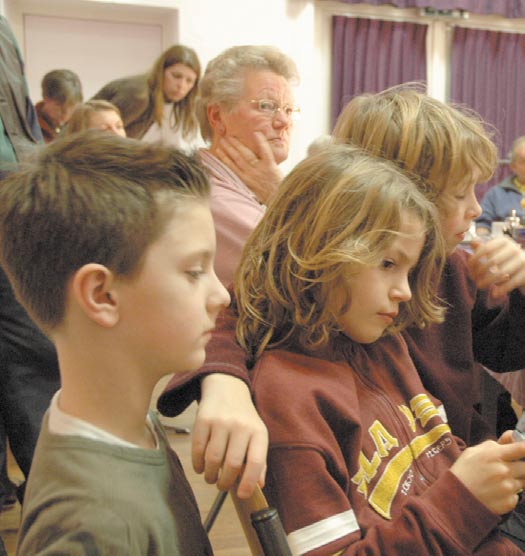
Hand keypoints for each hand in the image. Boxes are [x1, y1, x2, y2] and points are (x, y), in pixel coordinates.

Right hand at [192, 374, 267, 498]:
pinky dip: (198, 464)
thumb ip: (259, 460)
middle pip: (232, 464)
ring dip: (210, 475)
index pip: (256, 461)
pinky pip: (197, 449)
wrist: (226, 388)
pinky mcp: (203, 419)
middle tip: (222, 486)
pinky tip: (201, 466)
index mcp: (258, 432)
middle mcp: (241, 426)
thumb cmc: (243, 418)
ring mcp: (221, 422)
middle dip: (225, 483)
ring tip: (211, 477)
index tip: (242, 495)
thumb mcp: (257, 435)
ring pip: (213, 459)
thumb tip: (258, 486)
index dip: (248, 482)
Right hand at [215, 132, 282, 204]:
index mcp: (244, 180)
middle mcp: (249, 174)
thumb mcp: (254, 193)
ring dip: (236, 145)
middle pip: (236, 158)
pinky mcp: (270, 166)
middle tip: (222, 140)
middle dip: (228, 148)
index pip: (231, 166)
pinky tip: (256, 133)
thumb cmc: (268, 198)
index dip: (223, 157)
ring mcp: (259, 169)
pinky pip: (264, 152)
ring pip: (245, 154)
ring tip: (230, 137)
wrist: (279, 200)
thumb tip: (241, 176)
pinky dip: (260, 142)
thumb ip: (247, 183)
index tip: (217, 150)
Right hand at [450, 439, 524, 514]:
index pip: (522, 448)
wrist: (456, 497)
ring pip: (524, 481)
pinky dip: (511, 493)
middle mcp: (504, 471)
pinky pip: (518, 494)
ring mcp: (508, 487)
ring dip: (517, 479)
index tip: (524, 451)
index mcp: (494, 455)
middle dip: (522, 466)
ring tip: (501, 480)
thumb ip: (495, 444)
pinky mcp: (510, 502)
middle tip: (512, 467)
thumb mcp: (475, 451)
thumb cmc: (464, 470)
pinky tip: (498, 492)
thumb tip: (512, 435)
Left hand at [468, 236, 524, 299]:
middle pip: (492, 260)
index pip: (485, 248)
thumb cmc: (504, 260)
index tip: (469, 266)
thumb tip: (472, 242)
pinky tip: (494, 294)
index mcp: (504, 241)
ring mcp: (522, 259)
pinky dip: (502, 289)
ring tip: (480, 286)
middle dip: (480, 271)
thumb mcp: (494, 252)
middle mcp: (514, 248)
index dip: (475, 258)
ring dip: (488, 280)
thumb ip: (482, 248)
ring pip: (502, 272)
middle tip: (473, 278)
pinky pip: (512, 282)